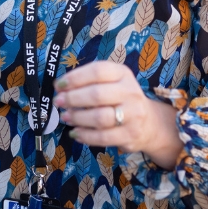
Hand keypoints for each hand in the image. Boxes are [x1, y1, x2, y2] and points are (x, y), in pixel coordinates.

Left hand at [53, 60, 182, 169]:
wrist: (148, 123)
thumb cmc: (120, 98)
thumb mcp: (110, 82)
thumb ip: (88, 82)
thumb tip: (60, 88)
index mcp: (123, 74)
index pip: (97, 71)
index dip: (74, 78)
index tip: (58, 85)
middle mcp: (131, 92)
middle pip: (96, 95)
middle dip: (72, 99)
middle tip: (58, 102)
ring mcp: (133, 115)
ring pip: (99, 117)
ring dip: (77, 118)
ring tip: (66, 117)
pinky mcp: (130, 135)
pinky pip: (103, 137)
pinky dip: (85, 136)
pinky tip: (75, 133)